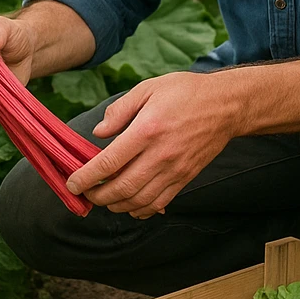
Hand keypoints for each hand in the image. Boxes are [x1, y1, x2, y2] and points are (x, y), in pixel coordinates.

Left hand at [65, 72, 236, 218]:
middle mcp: (160, 154)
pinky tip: (129, 204)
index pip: (110, 162)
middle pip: (122, 188)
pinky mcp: (185, 178)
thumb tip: (99, 132)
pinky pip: (159, 203)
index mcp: (147, 130)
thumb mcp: (148, 89)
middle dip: (98, 196)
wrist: (226, 105)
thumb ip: (120, 110)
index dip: (87, 177)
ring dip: (116, 205)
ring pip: (139, 201)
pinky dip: (140, 209)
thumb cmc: (185, 92)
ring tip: (104, 199)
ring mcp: (175, 170)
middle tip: (85, 193)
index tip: (72, 183)